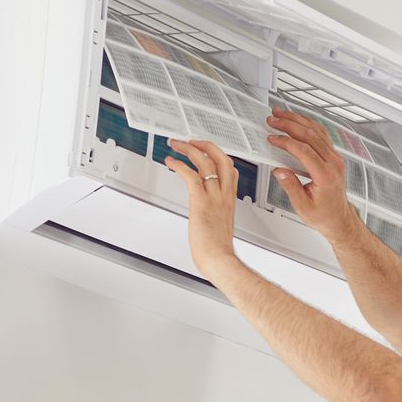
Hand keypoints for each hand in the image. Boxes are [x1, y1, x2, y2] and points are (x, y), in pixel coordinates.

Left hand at [164, 138, 246, 283]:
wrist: (220, 260)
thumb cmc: (218, 250)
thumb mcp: (221, 227)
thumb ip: (215, 217)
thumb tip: (206, 218)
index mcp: (229, 200)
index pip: (230, 169)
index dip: (219, 156)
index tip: (207, 151)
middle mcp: (224, 194)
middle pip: (221, 158)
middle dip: (206, 145)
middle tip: (193, 141)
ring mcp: (214, 197)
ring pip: (206, 162)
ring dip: (190, 149)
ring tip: (178, 145)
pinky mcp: (201, 202)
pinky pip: (191, 176)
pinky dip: (180, 164)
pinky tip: (171, 161)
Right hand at [266, 110, 356, 241]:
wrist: (338, 218)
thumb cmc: (323, 214)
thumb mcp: (302, 206)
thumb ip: (290, 186)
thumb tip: (279, 171)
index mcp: (326, 175)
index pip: (304, 151)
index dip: (286, 142)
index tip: (273, 138)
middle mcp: (333, 163)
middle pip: (311, 136)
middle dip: (289, 124)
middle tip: (273, 119)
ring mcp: (335, 158)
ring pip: (317, 131)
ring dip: (298, 120)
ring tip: (282, 114)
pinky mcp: (333, 156)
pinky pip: (322, 134)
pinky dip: (308, 124)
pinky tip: (298, 120)